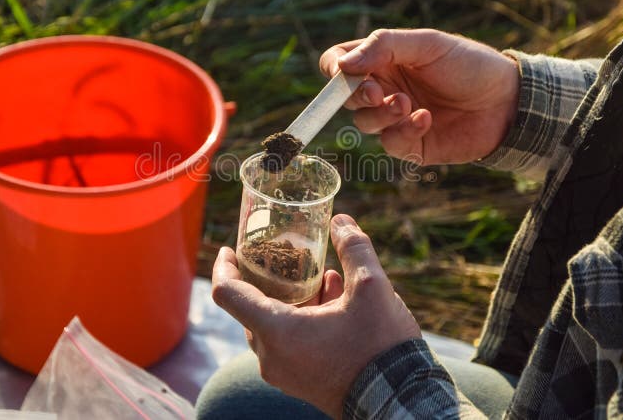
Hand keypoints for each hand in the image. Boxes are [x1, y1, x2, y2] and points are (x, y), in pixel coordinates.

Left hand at [212, 214, 420, 418]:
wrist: (398, 401)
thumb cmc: (380, 347)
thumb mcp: (372, 288)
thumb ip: (354, 249)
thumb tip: (340, 222)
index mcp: (277, 330)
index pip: (227, 293)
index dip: (224, 266)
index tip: (230, 249)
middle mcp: (271, 355)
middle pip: (252, 307)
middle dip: (270, 280)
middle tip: (288, 258)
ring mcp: (283, 373)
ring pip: (273, 325)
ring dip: (292, 298)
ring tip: (325, 279)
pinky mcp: (299, 382)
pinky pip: (287, 343)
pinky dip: (301, 320)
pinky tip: (334, 302)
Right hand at [319, 28, 519, 164]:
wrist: (508, 100)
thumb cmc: (468, 64)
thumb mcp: (427, 44)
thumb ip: (383, 47)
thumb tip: (342, 65)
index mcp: (383, 59)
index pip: (338, 63)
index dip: (334, 68)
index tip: (344, 71)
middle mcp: (384, 88)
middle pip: (345, 97)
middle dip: (357, 95)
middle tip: (378, 93)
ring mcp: (395, 118)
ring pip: (364, 123)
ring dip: (382, 114)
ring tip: (408, 104)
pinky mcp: (411, 144)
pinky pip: (390, 143)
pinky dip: (404, 131)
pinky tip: (426, 118)